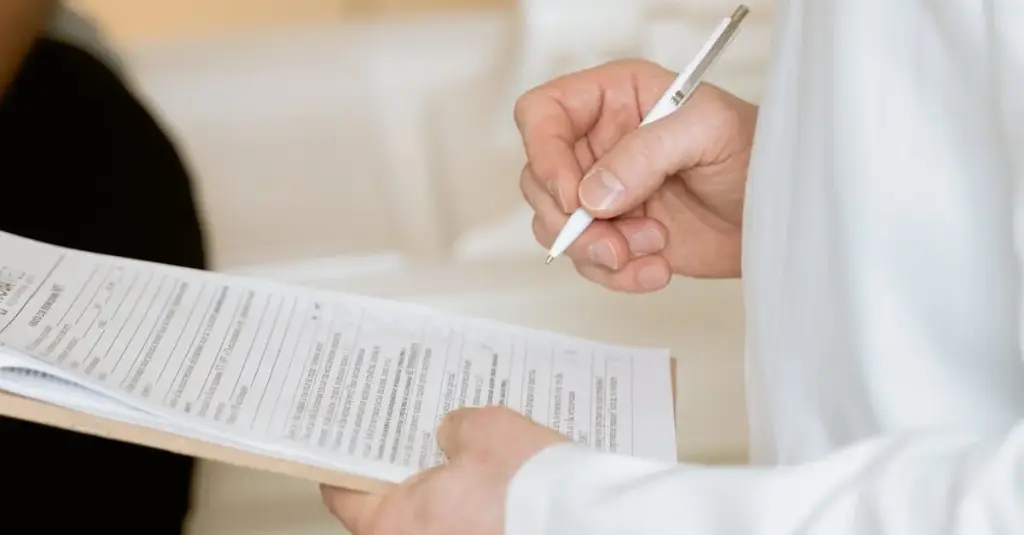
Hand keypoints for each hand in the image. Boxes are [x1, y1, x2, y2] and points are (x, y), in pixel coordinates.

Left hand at [322, 407, 568, 534]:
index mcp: (394, 524)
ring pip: (432, 514)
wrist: (586, 521)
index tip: (345, 439)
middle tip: (408, 429)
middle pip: (390, 504)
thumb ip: (453, 428)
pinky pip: (464, 521)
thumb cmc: (526, 487)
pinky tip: (490, 470)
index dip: (345, 459)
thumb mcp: (480, 430)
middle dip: (402, 465)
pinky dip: (470, 497)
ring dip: (441, 482)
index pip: (344, 494)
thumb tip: (451, 434)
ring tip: (457, 444)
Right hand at [516, 60, 756, 290]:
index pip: (542, 114)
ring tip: (652, 249)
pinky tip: (658, 267)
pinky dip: (618, 275)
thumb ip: (646, 153)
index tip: (571, 194)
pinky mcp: (618, 235)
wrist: (783, 211)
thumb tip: (592, 194)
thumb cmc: (756, 151)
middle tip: (613, 243)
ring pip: (556, 227)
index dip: (544, 153)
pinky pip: (589, 261)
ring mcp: (605, 193)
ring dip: (596, 251)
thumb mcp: (707, 131)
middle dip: (571, 221)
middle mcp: (600, 144)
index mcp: (615, 99)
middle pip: (539, 180)